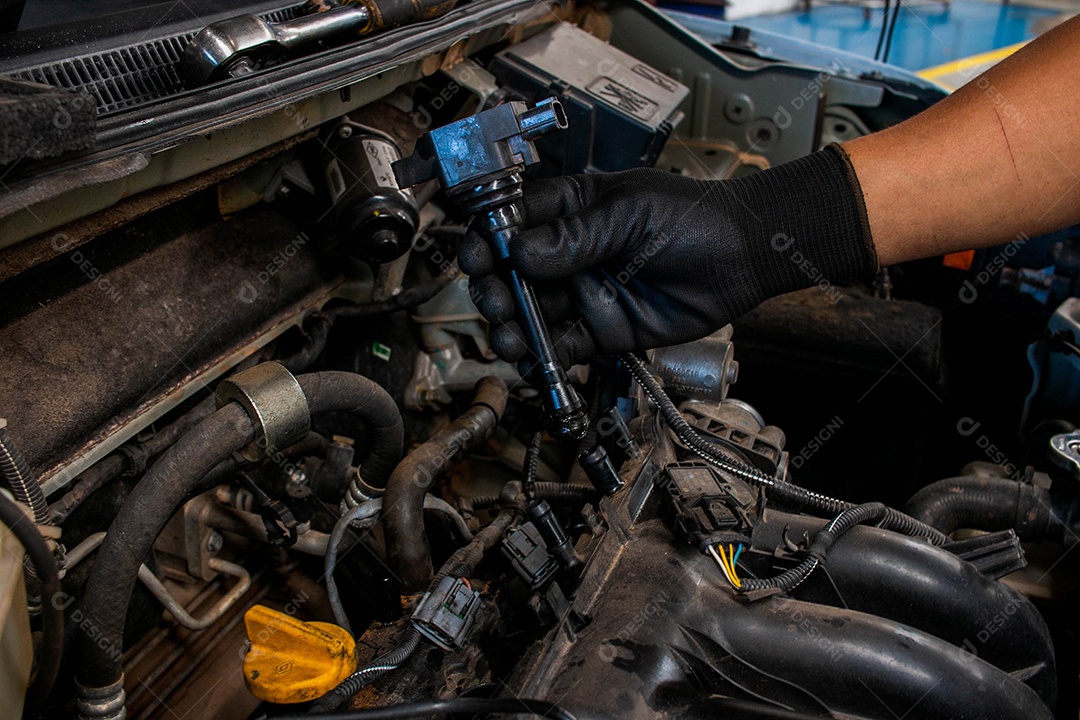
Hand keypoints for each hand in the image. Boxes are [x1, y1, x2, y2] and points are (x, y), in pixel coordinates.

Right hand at [458, 147, 876, 366]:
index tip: (476, 257)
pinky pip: (562, 345)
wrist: (741, 259)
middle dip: (496, 289)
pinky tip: (533, 358)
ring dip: (513, 327)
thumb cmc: (692, 219)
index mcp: (569, 211)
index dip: (487, 240)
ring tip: (510, 337)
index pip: (511, 222)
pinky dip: (544, 355)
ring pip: (531, 315)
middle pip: (512, 275)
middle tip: (498, 302)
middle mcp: (568, 254)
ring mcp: (583, 293)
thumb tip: (521, 252)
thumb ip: (575, 236)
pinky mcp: (601, 330)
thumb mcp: (629, 214)